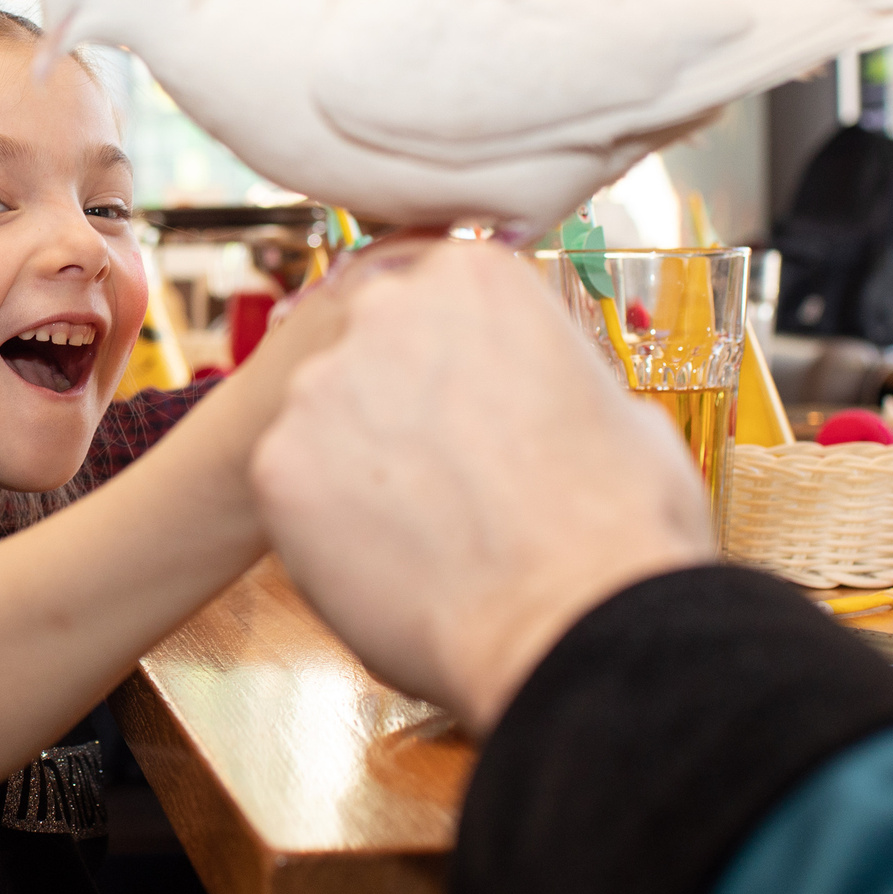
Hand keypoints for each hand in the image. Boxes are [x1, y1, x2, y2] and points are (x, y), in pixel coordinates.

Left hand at [249, 241, 711, 734]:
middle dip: (397, 399)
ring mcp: (318, 383)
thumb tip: (545, 394)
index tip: (469, 404)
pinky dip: (324, 521)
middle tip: (444, 469)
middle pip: (369, 344)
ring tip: (421, 523)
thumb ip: (553, 374)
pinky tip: (384, 554)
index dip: (451, 359)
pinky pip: (292, 483)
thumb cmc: (618, 521)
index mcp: (471, 275)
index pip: (433, 295)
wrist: (574, 619)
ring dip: (357, 460)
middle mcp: (383, 306)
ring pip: (323, 414)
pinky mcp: (274, 461)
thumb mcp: (617, 403)